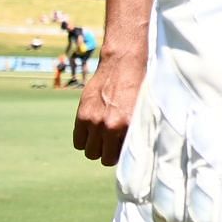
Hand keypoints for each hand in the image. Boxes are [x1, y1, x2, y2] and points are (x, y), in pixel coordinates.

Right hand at [74, 50, 144, 164]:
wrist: (124, 63)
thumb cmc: (139, 86)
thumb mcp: (143, 109)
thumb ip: (136, 129)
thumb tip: (137, 150)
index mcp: (128, 125)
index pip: (121, 156)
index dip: (122, 155)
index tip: (123, 150)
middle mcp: (110, 125)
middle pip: (103, 158)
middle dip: (108, 153)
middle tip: (114, 144)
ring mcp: (94, 121)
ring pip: (89, 152)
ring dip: (96, 147)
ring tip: (104, 137)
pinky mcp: (82, 115)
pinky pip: (78, 141)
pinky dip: (84, 140)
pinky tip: (93, 131)